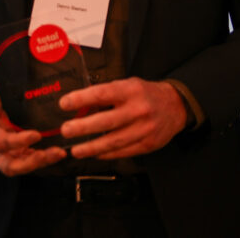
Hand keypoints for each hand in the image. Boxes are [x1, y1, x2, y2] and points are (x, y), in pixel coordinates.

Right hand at [0, 62, 65, 175]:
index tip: (36, 135)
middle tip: (49, 153)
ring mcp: (2, 153)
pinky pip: (25, 163)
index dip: (17, 142)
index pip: (0, 141)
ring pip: (18, 167)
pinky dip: (40, 161)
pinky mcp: (12, 154)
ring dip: (39, 163)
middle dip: (30, 162)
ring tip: (58, 153)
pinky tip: (56, 153)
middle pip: (8, 165)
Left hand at [59, 77, 187, 159]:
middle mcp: (138, 110)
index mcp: (130, 91)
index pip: (102, 94)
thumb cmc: (144, 94)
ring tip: (75, 150)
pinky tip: (95, 154)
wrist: (176, 105)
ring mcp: (145, 128)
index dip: (81, 99)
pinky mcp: (149, 144)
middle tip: (66, 131)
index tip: (64, 104)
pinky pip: (124, 151)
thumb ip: (105, 94)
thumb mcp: (126, 85)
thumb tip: (80, 105)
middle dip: (83, 127)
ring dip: (92, 147)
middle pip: (107, 121)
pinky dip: (107, 154)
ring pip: (114, 141)